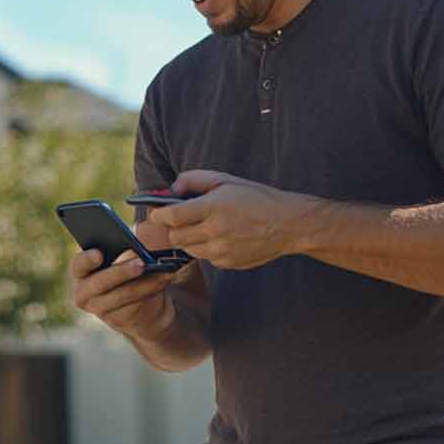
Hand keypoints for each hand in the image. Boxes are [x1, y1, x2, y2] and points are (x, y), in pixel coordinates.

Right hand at [69, 246, 177, 343]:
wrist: (139, 305)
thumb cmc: (127, 272)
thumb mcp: (121, 259)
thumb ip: (121, 253)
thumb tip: (133, 252)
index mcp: (81, 271)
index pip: (79, 265)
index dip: (86, 260)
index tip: (99, 254)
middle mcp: (84, 293)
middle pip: (100, 283)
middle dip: (121, 272)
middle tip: (141, 263)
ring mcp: (99, 310)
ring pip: (122, 295)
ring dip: (145, 283)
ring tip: (163, 272)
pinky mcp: (117, 320)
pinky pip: (135, 305)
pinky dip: (151, 291)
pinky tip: (164, 280)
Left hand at [146, 169, 318, 269]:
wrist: (288, 224)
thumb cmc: (256, 198)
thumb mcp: (226, 180)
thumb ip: (194, 180)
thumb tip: (172, 190)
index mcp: (213, 208)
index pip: (172, 216)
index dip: (159, 215)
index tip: (156, 213)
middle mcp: (215, 231)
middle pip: (175, 237)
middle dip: (173, 228)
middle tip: (181, 220)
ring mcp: (222, 251)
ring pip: (188, 250)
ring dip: (189, 239)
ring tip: (204, 227)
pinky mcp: (228, 263)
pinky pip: (206, 257)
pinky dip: (207, 248)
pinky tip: (222, 237)